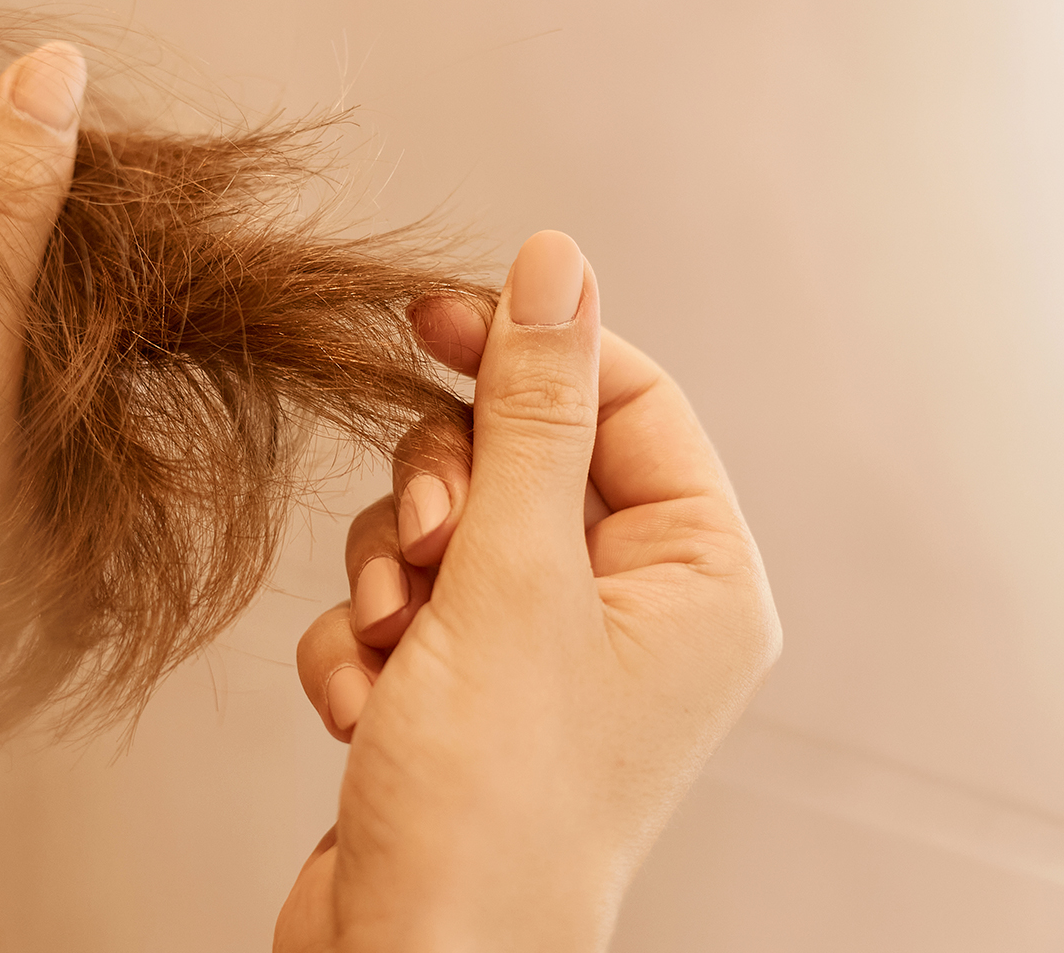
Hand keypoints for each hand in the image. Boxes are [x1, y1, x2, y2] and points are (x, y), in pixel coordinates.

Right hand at [280, 231, 781, 952]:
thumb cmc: (493, 801)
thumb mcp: (512, 578)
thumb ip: (532, 411)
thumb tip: (555, 262)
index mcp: (697, 579)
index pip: (626, 400)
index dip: (527, 352)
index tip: (428, 320)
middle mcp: (634, 613)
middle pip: (523, 460)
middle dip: (443, 498)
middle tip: (424, 552)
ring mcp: (547, 658)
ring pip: (447, 530)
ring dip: (393, 579)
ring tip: (394, 653)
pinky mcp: (468, 696)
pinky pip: (405, 607)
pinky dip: (369, 647)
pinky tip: (366, 713)